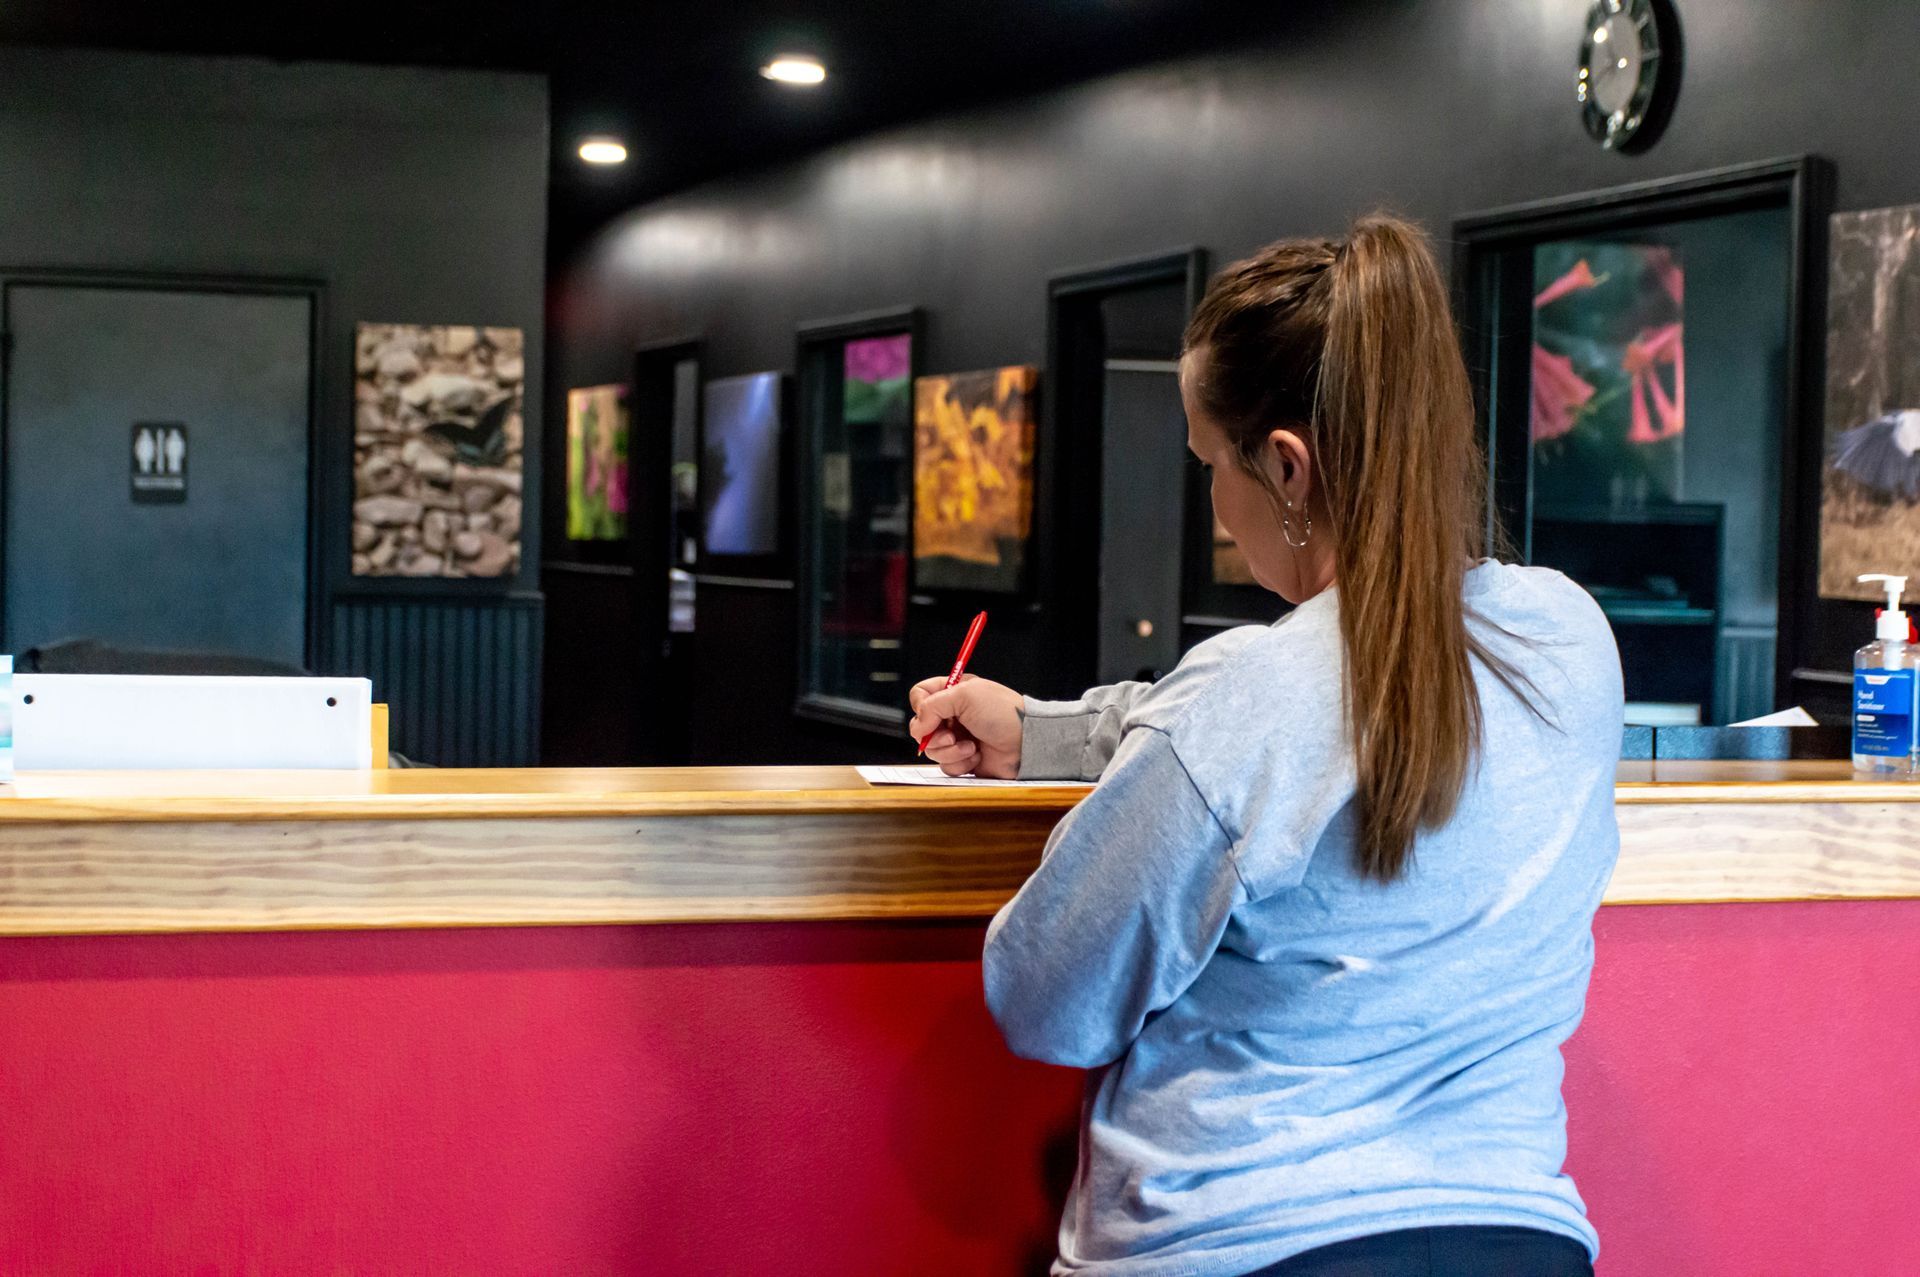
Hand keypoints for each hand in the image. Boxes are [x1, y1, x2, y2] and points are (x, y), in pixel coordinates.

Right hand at [907, 674, 1024, 777]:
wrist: (1027, 743)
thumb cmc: (1004, 714)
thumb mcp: (965, 696)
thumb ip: (932, 705)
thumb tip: (918, 727)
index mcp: (954, 693)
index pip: (920, 695)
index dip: (920, 706)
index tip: (931, 714)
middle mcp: (954, 715)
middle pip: (921, 727)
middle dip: (935, 735)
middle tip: (952, 734)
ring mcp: (958, 738)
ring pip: (932, 749)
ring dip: (950, 750)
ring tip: (971, 746)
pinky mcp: (964, 759)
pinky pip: (946, 765)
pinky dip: (959, 763)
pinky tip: (977, 756)